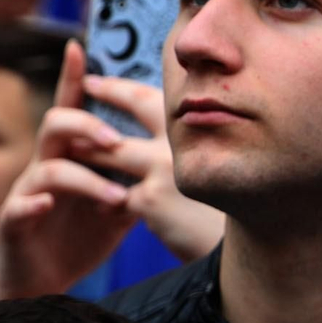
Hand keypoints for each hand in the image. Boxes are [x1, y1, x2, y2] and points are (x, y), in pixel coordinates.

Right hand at [0, 41, 137, 299]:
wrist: (41, 283)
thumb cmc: (77, 238)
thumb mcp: (115, 207)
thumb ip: (134, 180)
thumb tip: (173, 160)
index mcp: (70, 158)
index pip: (71, 111)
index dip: (71, 79)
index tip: (76, 46)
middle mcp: (45, 168)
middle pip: (56, 126)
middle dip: (86, 126)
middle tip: (116, 141)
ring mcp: (28, 194)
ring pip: (48, 168)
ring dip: (84, 178)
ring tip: (117, 197)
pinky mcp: (14, 223)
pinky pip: (20, 206)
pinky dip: (33, 204)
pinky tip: (47, 206)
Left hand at [78, 72, 223, 261]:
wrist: (248, 243)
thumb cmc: (229, 207)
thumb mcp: (221, 164)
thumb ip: (195, 147)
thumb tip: (165, 138)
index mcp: (203, 127)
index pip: (158, 95)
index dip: (125, 86)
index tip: (98, 80)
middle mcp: (186, 139)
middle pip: (137, 105)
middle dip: (106, 93)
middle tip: (84, 88)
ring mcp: (166, 167)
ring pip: (114, 150)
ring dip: (92, 150)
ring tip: (74, 150)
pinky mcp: (153, 200)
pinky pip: (116, 194)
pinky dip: (107, 200)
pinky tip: (103, 208)